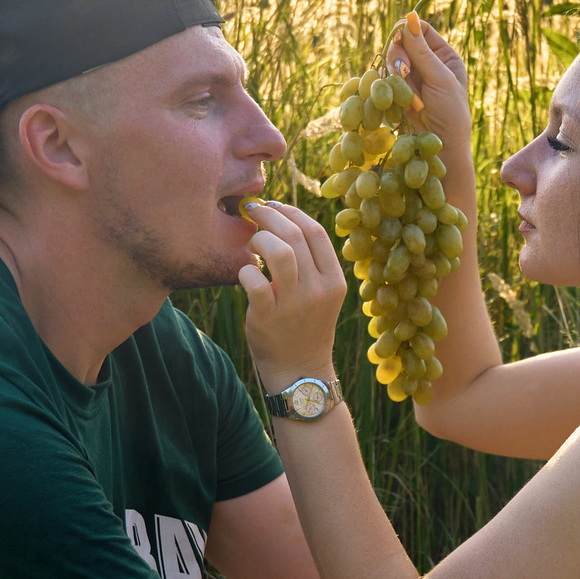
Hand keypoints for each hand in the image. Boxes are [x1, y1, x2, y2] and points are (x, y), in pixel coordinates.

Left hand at [238, 198, 346, 384]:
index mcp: (335, 280)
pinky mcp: (269, 317)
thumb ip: (310, 264)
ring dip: (259, 239)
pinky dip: (244, 270)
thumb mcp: (321, 295)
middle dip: (269, 215)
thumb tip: (282, 222)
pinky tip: (243, 273)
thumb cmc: (304, 327)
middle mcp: (319, 289)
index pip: (316, 232)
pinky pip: (254, 280)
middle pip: (295, 235)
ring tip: (250, 244)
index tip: (274, 206)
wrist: (299, 373)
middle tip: (252, 212)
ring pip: (278, 251)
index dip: (292, 212)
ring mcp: (295, 304)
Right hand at [385, 13, 474, 215]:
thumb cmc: (450, 114)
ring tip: (408, 97)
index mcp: (444, 56)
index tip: (403, 47)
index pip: (420, 30)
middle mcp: (428, 64)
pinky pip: (383, 81)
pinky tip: (395, 101)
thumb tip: (409, 16)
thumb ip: (422, 50)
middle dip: (399, 58)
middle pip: (401, 44)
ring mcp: (411, 79)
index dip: (407, 34)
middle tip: (404, 74)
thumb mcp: (440, 79)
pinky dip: (385, 89)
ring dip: (393, 77)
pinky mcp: (397, 94)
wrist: (441, 149)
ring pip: (390, 62)